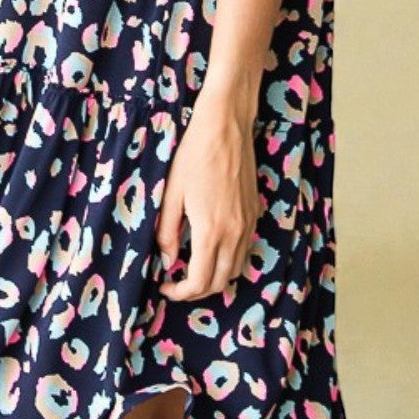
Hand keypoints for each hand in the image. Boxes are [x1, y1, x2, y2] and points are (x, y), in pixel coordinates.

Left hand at [155, 85, 262, 301]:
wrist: (226, 126)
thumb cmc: (194, 154)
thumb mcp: (172, 194)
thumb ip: (167, 232)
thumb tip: (167, 262)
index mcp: (210, 230)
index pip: (198, 281)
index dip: (180, 293)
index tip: (165, 287)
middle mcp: (235, 232)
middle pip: (219, 283)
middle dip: (196, 292)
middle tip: (176, 285)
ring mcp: (248, 223)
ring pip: (235, 270)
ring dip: (214, 278)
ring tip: (192, 270)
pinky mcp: (254, 213)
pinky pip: (244, 251)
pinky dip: (228, 261)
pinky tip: (211, 249)